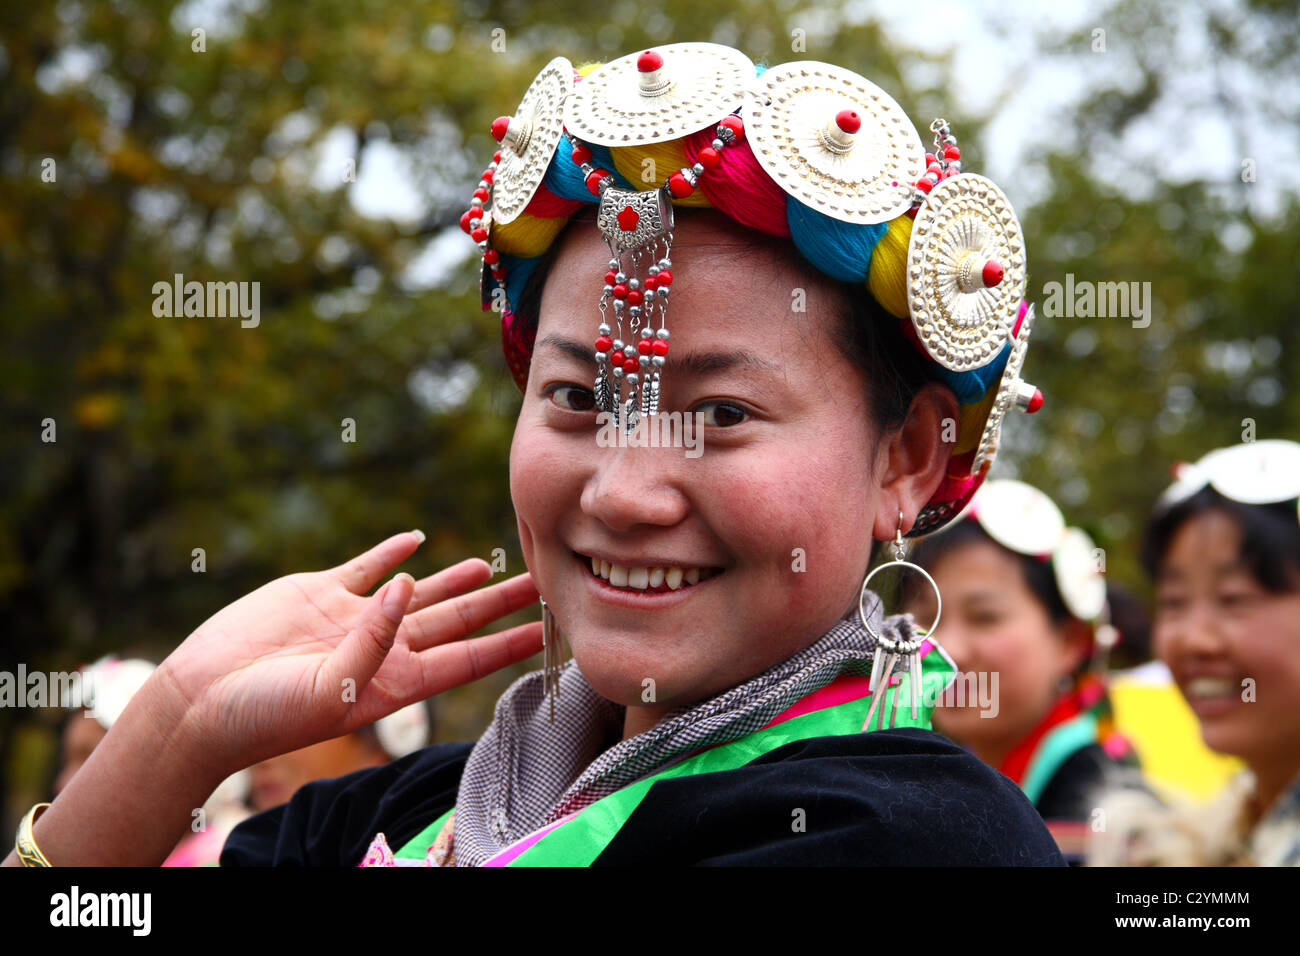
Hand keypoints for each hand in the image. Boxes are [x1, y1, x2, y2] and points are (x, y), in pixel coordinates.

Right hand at [150, 531, 541, 775]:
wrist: (199, 700)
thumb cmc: (264, 714)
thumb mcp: (329, 690)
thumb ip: (375, 640)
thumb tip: (409, 584)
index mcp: (395, 682)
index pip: (468, 659)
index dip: (509, 644)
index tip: (550, 631)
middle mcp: (383, 649)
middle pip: (455, 620)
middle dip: (499, 604)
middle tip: (541, 581)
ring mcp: (353, 618)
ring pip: (418, 591)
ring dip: (454, 578)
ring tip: (489, 565)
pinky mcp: (318, 593)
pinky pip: (365, 567)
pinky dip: (390, 552)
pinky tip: (416, 540)